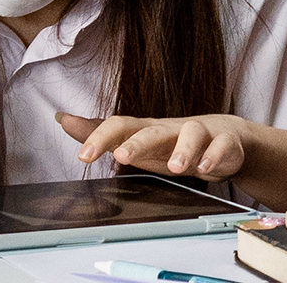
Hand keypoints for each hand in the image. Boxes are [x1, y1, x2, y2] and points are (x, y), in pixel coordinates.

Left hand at [58, 112, 253, 181]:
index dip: (100, 138)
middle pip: (152, 129)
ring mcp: (199, 134)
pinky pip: (221, 146)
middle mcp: (170, 129)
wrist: (224, 138)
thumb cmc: (172, 142)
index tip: (82, 156)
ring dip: (183, 149)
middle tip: (122, 155)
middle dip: (137, 142)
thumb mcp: (134, 141)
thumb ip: (100, 133)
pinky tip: (206, 168)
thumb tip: (62, 119)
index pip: (120, 125)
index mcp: (146, 129)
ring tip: (175, 167)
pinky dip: (214, 156)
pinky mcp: (224, 144)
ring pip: (192, 134)